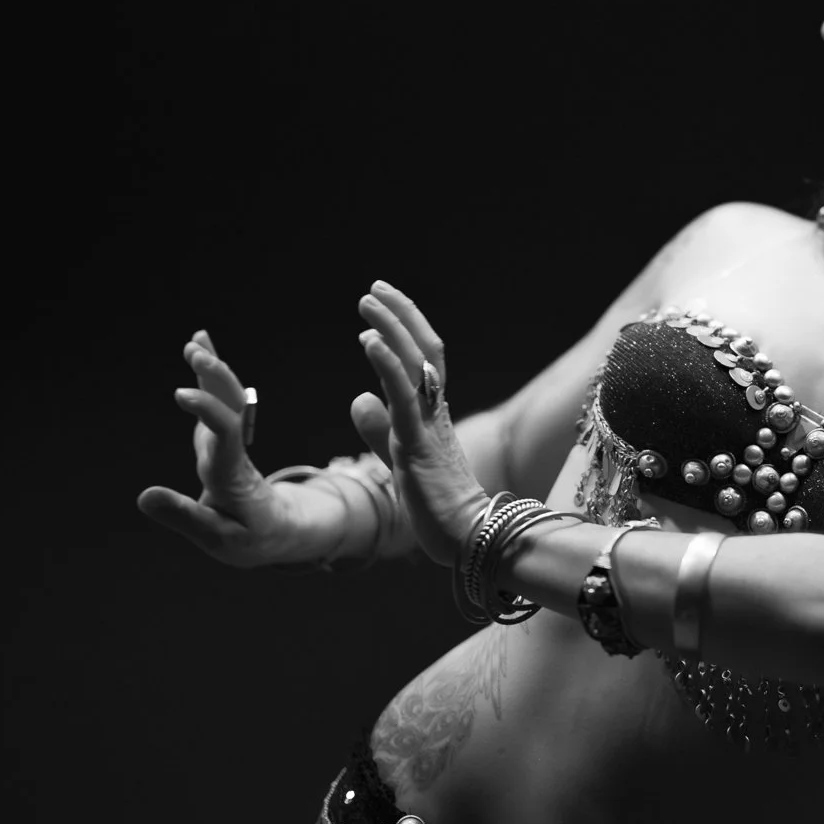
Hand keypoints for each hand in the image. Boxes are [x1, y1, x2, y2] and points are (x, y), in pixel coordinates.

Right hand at [138, 330, 306, 566]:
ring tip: (196, 343)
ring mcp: (229, 442)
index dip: (209, 411)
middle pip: (232, 408)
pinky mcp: (220, 439)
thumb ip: (184, 517)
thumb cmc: (249, 538)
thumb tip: (145, 497)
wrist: (279, 531)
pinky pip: (216, 402)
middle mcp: (233, 451)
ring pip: (227, 400)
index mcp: (233, 475)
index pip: (226, 436)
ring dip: (212, 371)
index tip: (183, 394)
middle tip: (197, 352)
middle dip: (216, 379)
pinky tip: (198, 349)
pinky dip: (207, 376)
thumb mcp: (217, 538)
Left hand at [352, 281, 487, 568]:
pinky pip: (403, 396)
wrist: (465, 536)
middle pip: (424, 348)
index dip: (405, 325)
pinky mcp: (418, 442)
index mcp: (433, 413)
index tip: (382, 300)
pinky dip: (386, 363)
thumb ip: (380, 428)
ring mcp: (429, 424)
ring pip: (415, 363)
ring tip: (367, 301)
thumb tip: (358, 397)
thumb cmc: (437, 503)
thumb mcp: (401, 457)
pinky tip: (368, 340)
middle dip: (400, 314)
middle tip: (375, 287)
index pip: (424, 357)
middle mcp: (435, 410)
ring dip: (391, 327)